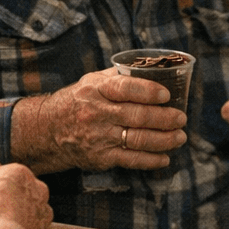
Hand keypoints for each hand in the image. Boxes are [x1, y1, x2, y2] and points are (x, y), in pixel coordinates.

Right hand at [26, 69, 187, 172]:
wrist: (47, 131)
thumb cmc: (77, 102)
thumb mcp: (91, 82)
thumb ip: (119, 76)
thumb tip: (151, 68)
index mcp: (96, 90)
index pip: (125, 88)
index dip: (149, 91)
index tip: (167, 95)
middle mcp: (97, 113)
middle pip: (137, 116)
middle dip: (165, 118)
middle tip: (181, 118)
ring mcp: (99, 137)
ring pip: (138, 139)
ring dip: (164, 140)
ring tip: (180, 137)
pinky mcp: (101, 157)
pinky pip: (131, 159)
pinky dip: (151, 160)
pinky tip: (164, 157)